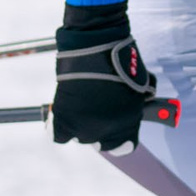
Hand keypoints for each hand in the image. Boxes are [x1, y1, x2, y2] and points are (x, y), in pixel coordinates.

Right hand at [53, 4, 157, 150]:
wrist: (97, 47)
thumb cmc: (120, 61)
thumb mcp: (137, 89)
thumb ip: (134, 107)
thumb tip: (134, 108)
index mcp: (128, 125)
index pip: (124, 147)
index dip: (119, 139)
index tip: (115, 131)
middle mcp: (105, 130)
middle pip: (99, 141)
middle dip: (99, 128)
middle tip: (96, 109)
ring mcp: (83, 127)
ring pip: (79, 136)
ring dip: (80, 123)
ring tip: (81, 104)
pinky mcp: (63, 119)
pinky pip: (57, 134)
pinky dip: (58, 126)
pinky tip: (62, 115)